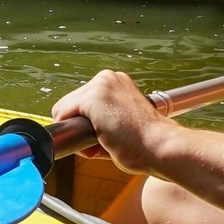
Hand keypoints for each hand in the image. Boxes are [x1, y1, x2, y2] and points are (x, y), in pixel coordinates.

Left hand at [51, 69, 177, 171]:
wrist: (160, 145)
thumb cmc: (146, 142)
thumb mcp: (122, 123)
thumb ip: (100, 122)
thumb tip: (78, 136)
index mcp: (116, 82)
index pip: (83, 101)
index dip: (87, 124)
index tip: (107, 136)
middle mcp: (107, 77)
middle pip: (72, 104)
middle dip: (80, 126)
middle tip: (104, 142)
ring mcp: (100, 86)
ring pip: (64, 110)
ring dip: (76, 131)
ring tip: (102, 143)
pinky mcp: (92, 98)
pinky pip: (63, 115)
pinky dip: (71, 133)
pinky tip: (94, 142)